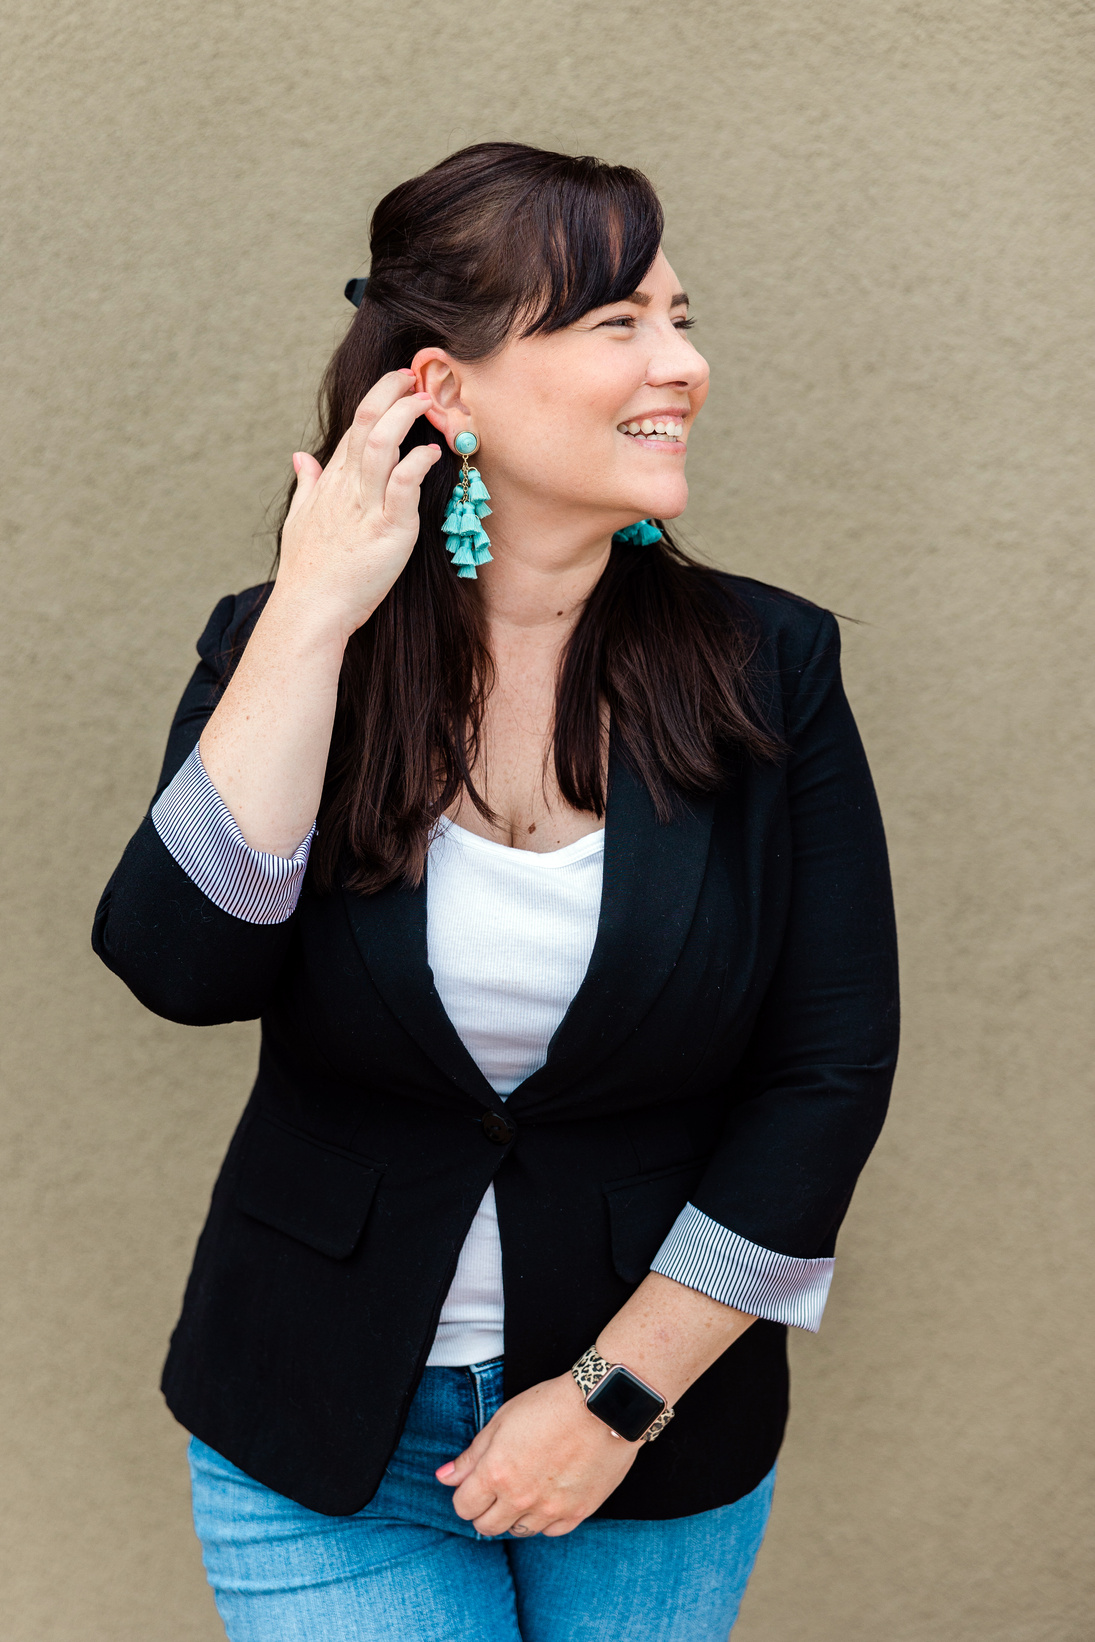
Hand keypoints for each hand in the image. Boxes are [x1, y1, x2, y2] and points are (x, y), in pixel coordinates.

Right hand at [276, 370, 441, 640]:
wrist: (309, 609)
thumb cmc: (308, 571)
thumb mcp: (300, 520)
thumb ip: (307, 485)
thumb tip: (302, 457)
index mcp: (332, 482)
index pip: (355, 427)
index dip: (378, 399)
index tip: (398, 382)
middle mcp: (348, 487)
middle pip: (367, 423)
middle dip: (391, 392)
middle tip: (414, 377)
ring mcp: (367, 506)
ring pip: (382, 443)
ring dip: (406, 416)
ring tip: (427, 401)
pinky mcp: (388, 530)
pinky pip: (403, 485)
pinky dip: (418, 462)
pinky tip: (432, 452)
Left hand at [435, 1373, 639, 1537]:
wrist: (604, 1406)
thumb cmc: (550, 1404)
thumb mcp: (502, 1420)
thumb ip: (472, 1455)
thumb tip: (444, 1478)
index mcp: (496, 1474)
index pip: (464, 1507)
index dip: (466, 1495)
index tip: (475, 1483)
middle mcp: (520, 1499)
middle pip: (487, 1527)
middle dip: (486, 1510)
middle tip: (499, 1488)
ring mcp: (549, 1510)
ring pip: (519, 1531)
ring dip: (515, 1515)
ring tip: (527, 1488)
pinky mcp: (577, 1513)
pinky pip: (551, 1531)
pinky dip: (545, 1518)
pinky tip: (549, 1495)